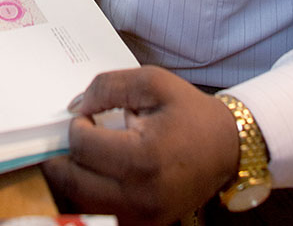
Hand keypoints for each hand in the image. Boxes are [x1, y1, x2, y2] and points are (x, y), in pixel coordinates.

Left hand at [42, 65, 238, 225]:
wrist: (227, 147)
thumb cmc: (190, 112)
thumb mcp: (153, 82)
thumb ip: (109, 86)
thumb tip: (76, 106)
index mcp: (143, 158)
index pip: (82, 146)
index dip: (76, 125)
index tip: (88, 115)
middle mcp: (141, 196)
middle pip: (74, 181)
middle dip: (65, 155)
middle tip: (74, 135)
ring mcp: (143, 217)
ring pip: (81, 203)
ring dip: (73, 177)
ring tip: (83, 152)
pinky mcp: (145, 225)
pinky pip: (101, 213)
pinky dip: (91, 193)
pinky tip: (98, 172)